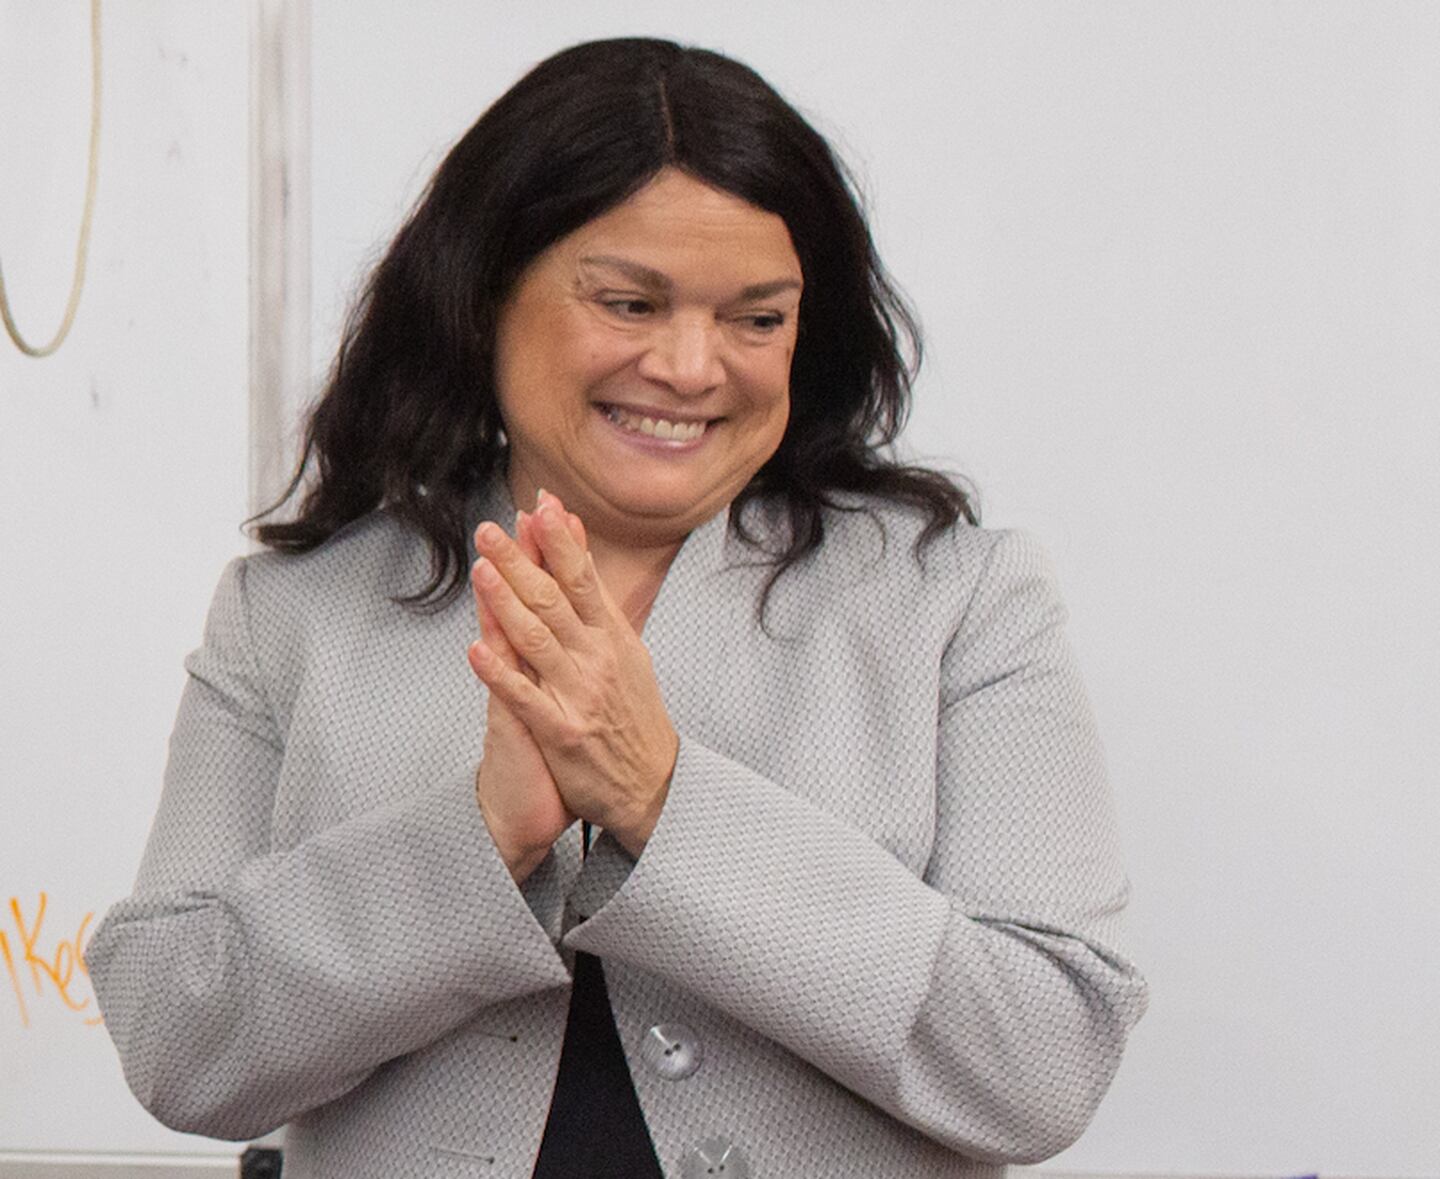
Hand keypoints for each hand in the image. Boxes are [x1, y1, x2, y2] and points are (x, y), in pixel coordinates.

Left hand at [468, 491, 678, 856]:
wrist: (654, 784)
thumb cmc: (633, 712)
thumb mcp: (626, 648)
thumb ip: (596, 596)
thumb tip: (578, 541)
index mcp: (612, 637)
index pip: (583, 578)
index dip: (560, 541)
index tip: (540, 505)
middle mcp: (597, 659)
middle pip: (555, 602)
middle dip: (521, 562)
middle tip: (490, 530)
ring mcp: (579, 695)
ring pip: (537, 641)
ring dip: (506, 604)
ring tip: (481, 572)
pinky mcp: (561, 732)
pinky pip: (525, 698)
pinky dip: (500, 673)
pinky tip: (475, 650)